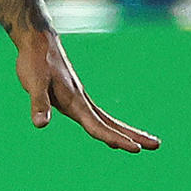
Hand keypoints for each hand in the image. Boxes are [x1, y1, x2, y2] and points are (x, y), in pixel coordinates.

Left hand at [15, 29, 159, 152]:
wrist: (38, 41)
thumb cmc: (35, 61)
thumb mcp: (33, 83)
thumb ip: (39, 104)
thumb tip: (40, 125)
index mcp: (75, 101)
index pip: (97, 126)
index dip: (115, 139)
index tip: (135, 149)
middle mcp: (81, 101)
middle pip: (110, 123)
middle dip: (132, 135)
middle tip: (157, 145)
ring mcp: (80, 99)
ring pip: (106, 119)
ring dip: (125, 131)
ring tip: (144, 143)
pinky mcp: (74, 97)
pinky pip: (95, 116)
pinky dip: (107, 126)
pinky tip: (109, 134)